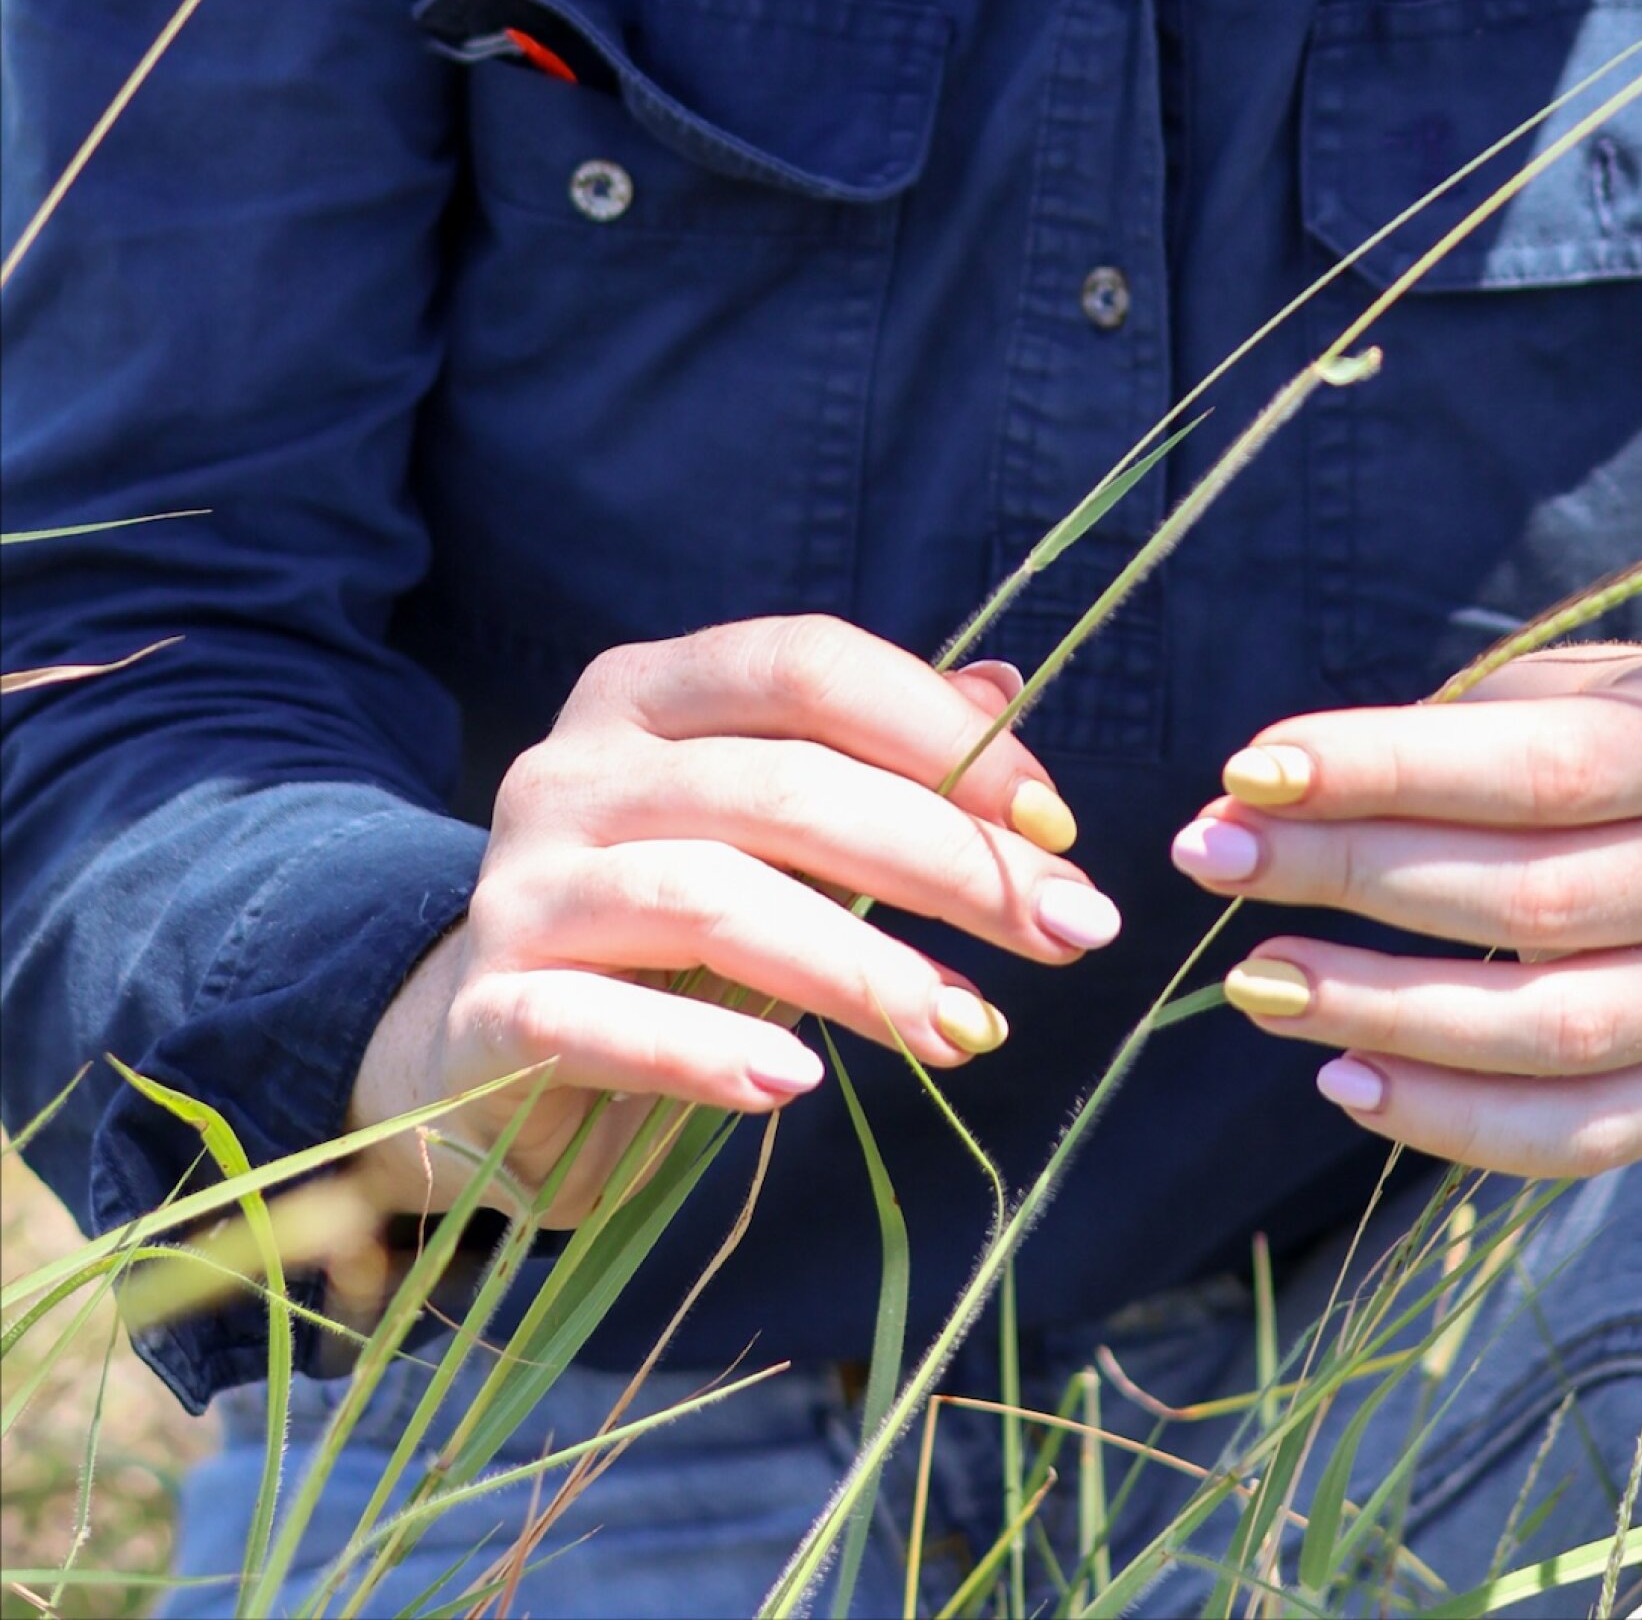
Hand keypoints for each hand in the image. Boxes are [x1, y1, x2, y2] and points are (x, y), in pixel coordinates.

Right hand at [348, 616, 1119, 1223]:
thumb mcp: (762, 830)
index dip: (942, 735)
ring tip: (966, 1027)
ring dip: (859, 967)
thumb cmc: (653, 929)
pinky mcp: (488, 1008)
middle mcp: (575, 766)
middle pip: (784, 786)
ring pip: (711, 898)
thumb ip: (870, 760)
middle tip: (1067, 930)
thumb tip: (1006, 690)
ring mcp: (521, 885)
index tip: (1059, 823)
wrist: (461, 1050)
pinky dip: (705, 1053)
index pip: (808, 667)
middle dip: (946, 860)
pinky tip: (793, 1087)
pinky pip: (603, 1021)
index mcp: (647, 690)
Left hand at [1169, 649, 1641, 1178]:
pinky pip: (1580, 1135)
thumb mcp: (1556, 692)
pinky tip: (1346, 1084)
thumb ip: (1428, 743)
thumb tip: (1254, 803)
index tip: (1250, 771)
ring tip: (1258, 984)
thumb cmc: (1618, 737)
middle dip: (1352, 876)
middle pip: (1536, 897)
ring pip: (1555, 1030)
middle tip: (1212, 857)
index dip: (1389, 771)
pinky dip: (1456, 1123)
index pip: (1539, 768)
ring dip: (1386, 1012)